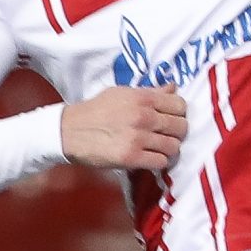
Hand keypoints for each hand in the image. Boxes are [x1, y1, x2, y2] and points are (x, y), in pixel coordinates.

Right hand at [61, 86, 187, 171]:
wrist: (69, 131)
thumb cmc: (95, 111)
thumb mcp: (122, 93)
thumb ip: (149, 92)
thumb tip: (173, 88)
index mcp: (143, 98)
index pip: (180, 105)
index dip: (179, 113)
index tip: (171, 119)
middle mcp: (144, 117)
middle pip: (181, 127)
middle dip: (176, 132)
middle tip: (166, 136)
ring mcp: (138, 138)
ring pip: (173, 146)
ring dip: (168, 149)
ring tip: (158, 149)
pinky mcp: (131, 158)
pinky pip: (160, 162)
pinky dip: (158, 162)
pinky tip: (150, 158)